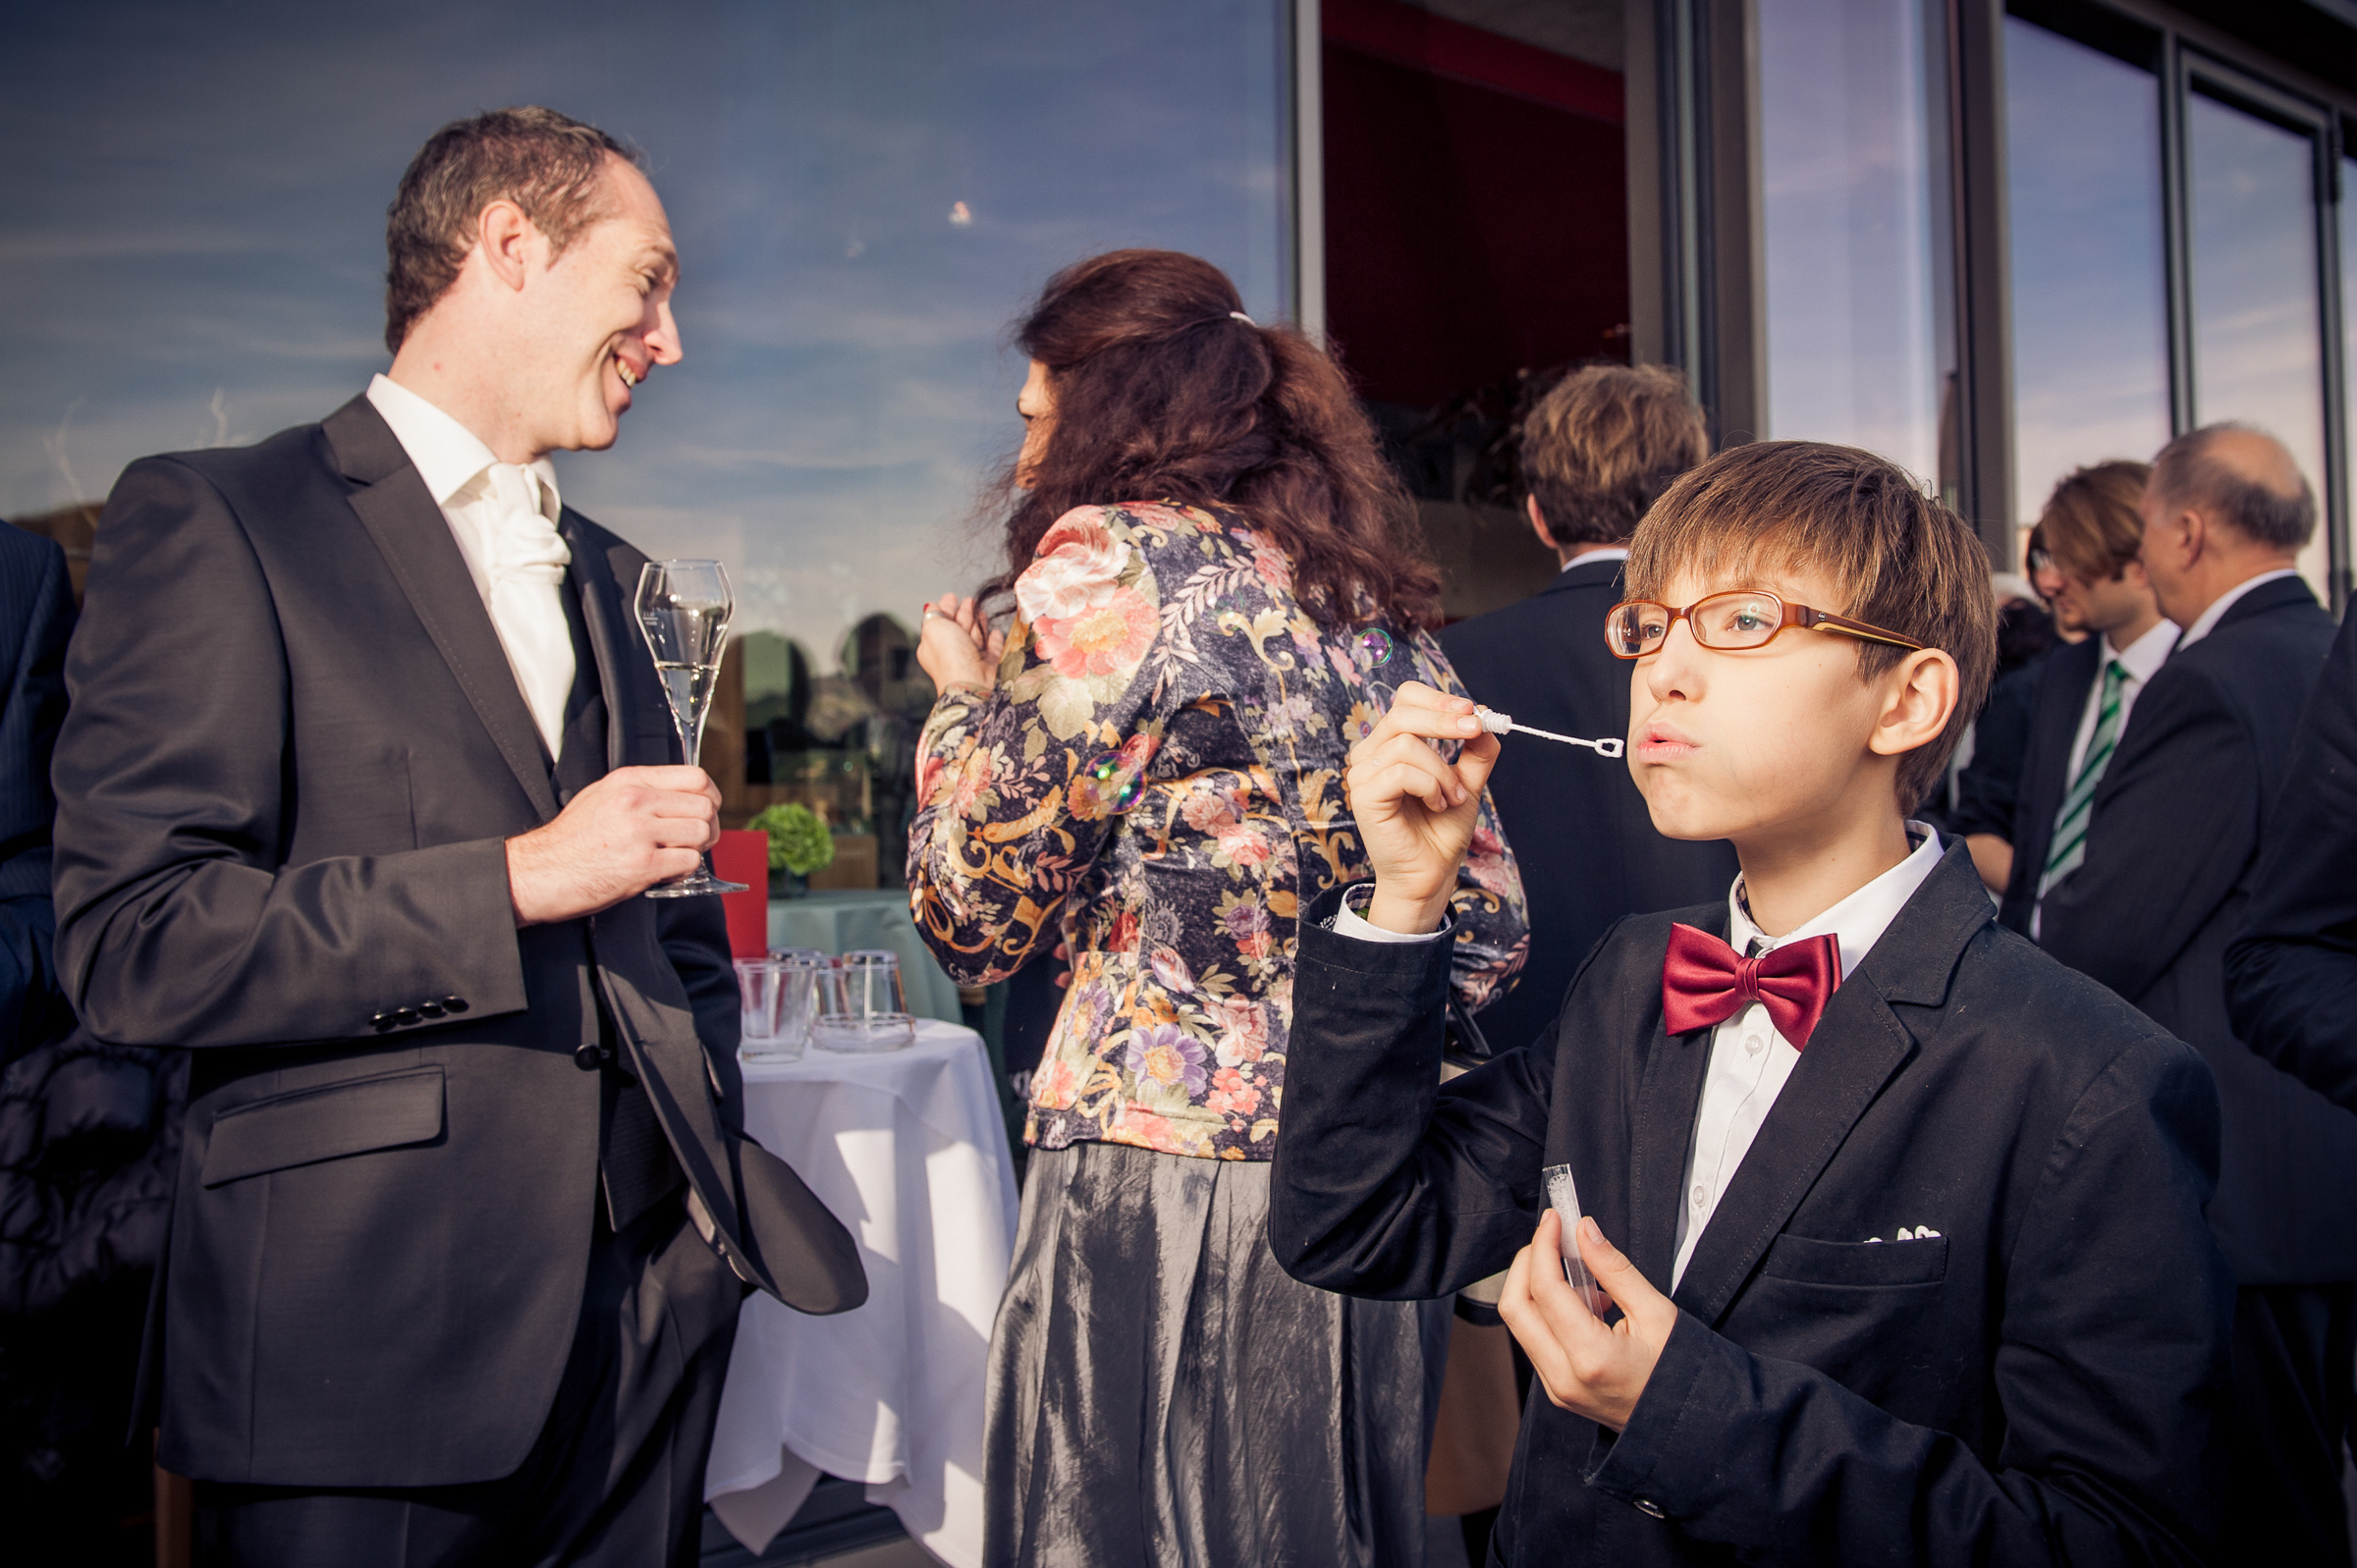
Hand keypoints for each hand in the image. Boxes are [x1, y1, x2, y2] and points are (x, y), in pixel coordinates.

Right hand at [505, 765, 721, 924]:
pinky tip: (663, 872)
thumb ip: (640, 791)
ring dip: (694, 849)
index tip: (705, 809)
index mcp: (628, 781)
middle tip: (691, 841)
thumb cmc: (569, 840)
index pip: (695, 777)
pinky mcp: (642, 865)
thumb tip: (680, 796)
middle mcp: (635, 802)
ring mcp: (639, 833)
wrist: (539, 872)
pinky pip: (689, 863)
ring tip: (673, 857)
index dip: (709, 796)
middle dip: (706, 827)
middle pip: (704, 807)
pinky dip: (682, 871)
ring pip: (701, 834)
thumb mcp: (600, 797)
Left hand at [917, 593, 1004, 693]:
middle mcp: (952, 654)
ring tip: (981, 612)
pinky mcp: (990, 665)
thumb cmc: (950, 656)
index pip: (940, 623)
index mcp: (934, 646)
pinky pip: (992, 649)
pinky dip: (993, 639)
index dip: (945, 608)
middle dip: (963, 613)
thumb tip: (931, 606)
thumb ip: (933, 615)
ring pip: (975, 636)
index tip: (951, 596)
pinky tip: (994, 632)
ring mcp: (971, 660)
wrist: (972, 682)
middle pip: (958, 628)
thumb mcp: (933, 627)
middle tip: (969, 600)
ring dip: (978, 623)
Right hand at [1343, 681, 1496, 932]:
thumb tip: (1484, 716)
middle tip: (1475, 730)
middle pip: (1402, 713)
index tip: (1472, 712)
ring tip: (1453, 797)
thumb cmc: (1441, 829)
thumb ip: (1476, 749)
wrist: (1431, 873)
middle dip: (1444, 720)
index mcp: (1390, 743)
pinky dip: (1430, 786)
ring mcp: (1363, 775)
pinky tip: (1437, 805)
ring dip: (1442, 770)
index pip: (1405, 700)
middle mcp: (1370, 754)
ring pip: (1406, 743)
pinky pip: (1402, 772)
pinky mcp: (1364, 796)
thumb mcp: (1468, 781)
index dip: (1438, 699)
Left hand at [1497, 1210, 1676, 1431]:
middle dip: (1527, 1263)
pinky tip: (1581, 1301)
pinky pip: (1536, 1340)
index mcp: (1591, 1358)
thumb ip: (1614, 1269)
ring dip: (1535, 1286)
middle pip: (1515, 1307)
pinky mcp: (1557, 1389)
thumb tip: (1585, 1232)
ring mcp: (1557, 1388)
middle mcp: (1564, 1378)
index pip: (1545, 1290)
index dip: (1544, 1246)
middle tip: (1551, 1238)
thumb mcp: (1656, 1313)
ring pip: (1520, 1324)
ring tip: (1575, 1272)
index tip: (1554, 1221)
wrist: (1685, 1424)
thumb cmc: (1681, 1373)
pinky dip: (1547, 1311)